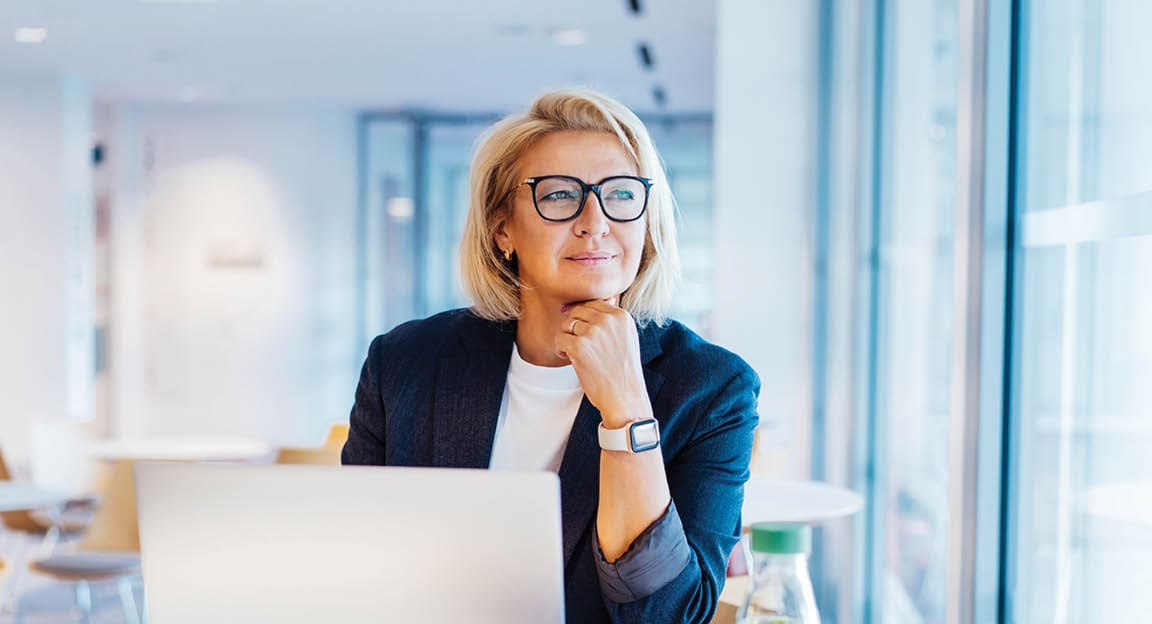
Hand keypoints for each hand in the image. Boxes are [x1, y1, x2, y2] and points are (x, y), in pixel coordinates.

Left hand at [555, 299, 652, 426]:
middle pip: (577, 311)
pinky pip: (559, 338)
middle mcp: (608, 320)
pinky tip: (569, 358)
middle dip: (573, 327)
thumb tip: (587, 304)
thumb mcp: (626, 338)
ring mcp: (594, 332)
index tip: (583, 333)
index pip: (592, 303)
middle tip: (576, 344)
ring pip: (566, 324)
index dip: (583, 317)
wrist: (625, 397)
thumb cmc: (622, 371)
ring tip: (574, 353)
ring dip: (566, 338)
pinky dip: (560, 349)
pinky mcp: (580, 347)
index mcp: (621, 316)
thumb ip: (611, 320)